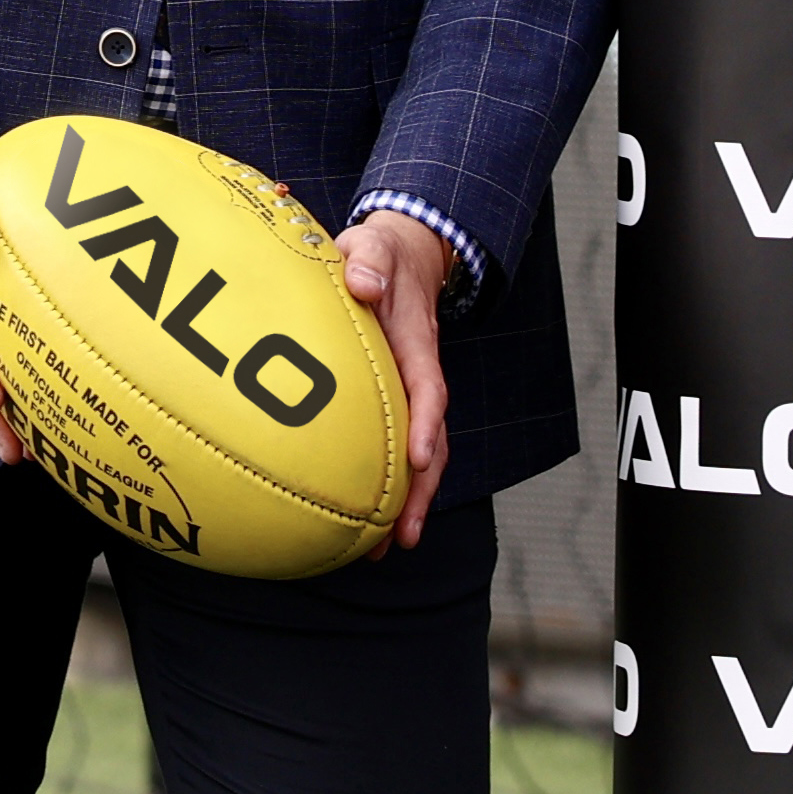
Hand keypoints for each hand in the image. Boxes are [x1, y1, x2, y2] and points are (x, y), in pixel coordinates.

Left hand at [339, 211, 454, 548]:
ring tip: (384, 548)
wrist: (397, 257)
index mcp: (415, 343)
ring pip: (418, 455)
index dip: (426, 423)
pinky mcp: (393, 403)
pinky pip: (395, 448)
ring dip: (407, 502)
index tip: (418, 457)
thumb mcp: (373, 245)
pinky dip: (389, 486)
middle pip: (431, 441)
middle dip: (420, 491)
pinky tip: (365, 522)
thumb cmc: (379, 254)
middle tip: (401, 535)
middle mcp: (418, 375)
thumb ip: (369, 258)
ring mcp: (408, 393)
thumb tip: (361, 280)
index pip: (427, 387)